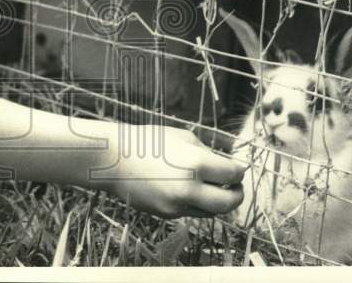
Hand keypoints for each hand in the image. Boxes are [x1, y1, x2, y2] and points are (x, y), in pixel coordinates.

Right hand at [93, 125, 245, 219]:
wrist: (113, 160)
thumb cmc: (147, 142)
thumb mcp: (182, 137)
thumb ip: (207, 153)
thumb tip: (225, 167)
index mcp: (196, 164)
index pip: (233, 174)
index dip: (239, 170)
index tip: (238, 167)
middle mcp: (190, 188)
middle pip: (230, 202)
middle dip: (238, 194)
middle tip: (236, 186)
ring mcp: (178, 205)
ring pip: (212, 212)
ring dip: (218, 201)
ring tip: (213, 187)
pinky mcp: (167, 214)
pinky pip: (191, 212)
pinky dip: (197, 203)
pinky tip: (189, 189)